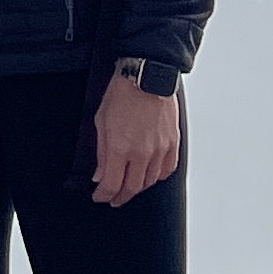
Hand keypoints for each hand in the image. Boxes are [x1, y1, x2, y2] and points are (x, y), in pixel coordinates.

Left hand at [90, 68, 180, 208]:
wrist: (147, 75)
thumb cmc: (122, 93)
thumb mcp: (101, 121)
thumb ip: (102, 152)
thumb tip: (100, 175)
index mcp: (120, 148)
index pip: (111, 185)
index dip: (104, 195)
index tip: (100, 196)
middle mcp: (141, 153)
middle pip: (131, 188)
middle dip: (119, 197)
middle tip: (113, 198)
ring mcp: (159, 149)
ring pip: (150, 182)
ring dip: (138, 188)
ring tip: (130, 186)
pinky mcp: (172, 143)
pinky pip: (167, 170)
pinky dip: (158, 177)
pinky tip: (150, 176)